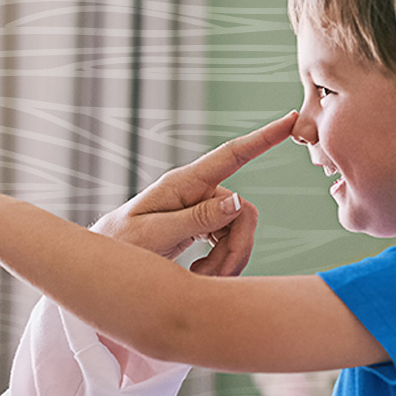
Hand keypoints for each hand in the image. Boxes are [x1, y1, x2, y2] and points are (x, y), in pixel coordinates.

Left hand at [91, 111, 296, 275]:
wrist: (105, 261)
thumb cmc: (121, 244)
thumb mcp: (155, 234)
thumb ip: (196, 219)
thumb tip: (239, 200)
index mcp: (181, 183)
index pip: (230, 155)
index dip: (262, 138)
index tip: (291, 120)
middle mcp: (195, 190)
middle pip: (243, 212)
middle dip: (236, 248)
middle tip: (213, 275)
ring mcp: (200, 207)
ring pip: (239, 231)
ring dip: (227, 260)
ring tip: (199, 276)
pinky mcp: (201, 224)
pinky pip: (230, 241)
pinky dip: (222, 262)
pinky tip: (200, 272)